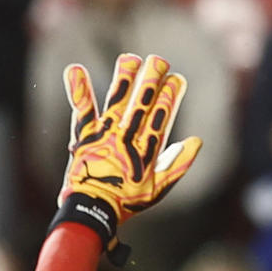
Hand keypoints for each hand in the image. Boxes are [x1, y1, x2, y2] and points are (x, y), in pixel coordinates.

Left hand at [53, 53, 202, 254]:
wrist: (92, 212)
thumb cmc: (124, 202)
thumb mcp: (158, 189)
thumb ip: (177, 165)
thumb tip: (197, 141)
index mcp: (146, 151)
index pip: (162, 118)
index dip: (170, 97)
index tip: (177, 79)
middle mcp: (127, 140)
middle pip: (142, 104)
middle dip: (152, 80)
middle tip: (159, 60)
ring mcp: (105, 136)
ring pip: (118, 101)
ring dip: (125, 78)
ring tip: (129, 59)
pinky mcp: (85, 136)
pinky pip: (83, 110)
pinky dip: (79, 90)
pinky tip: (75, 69)